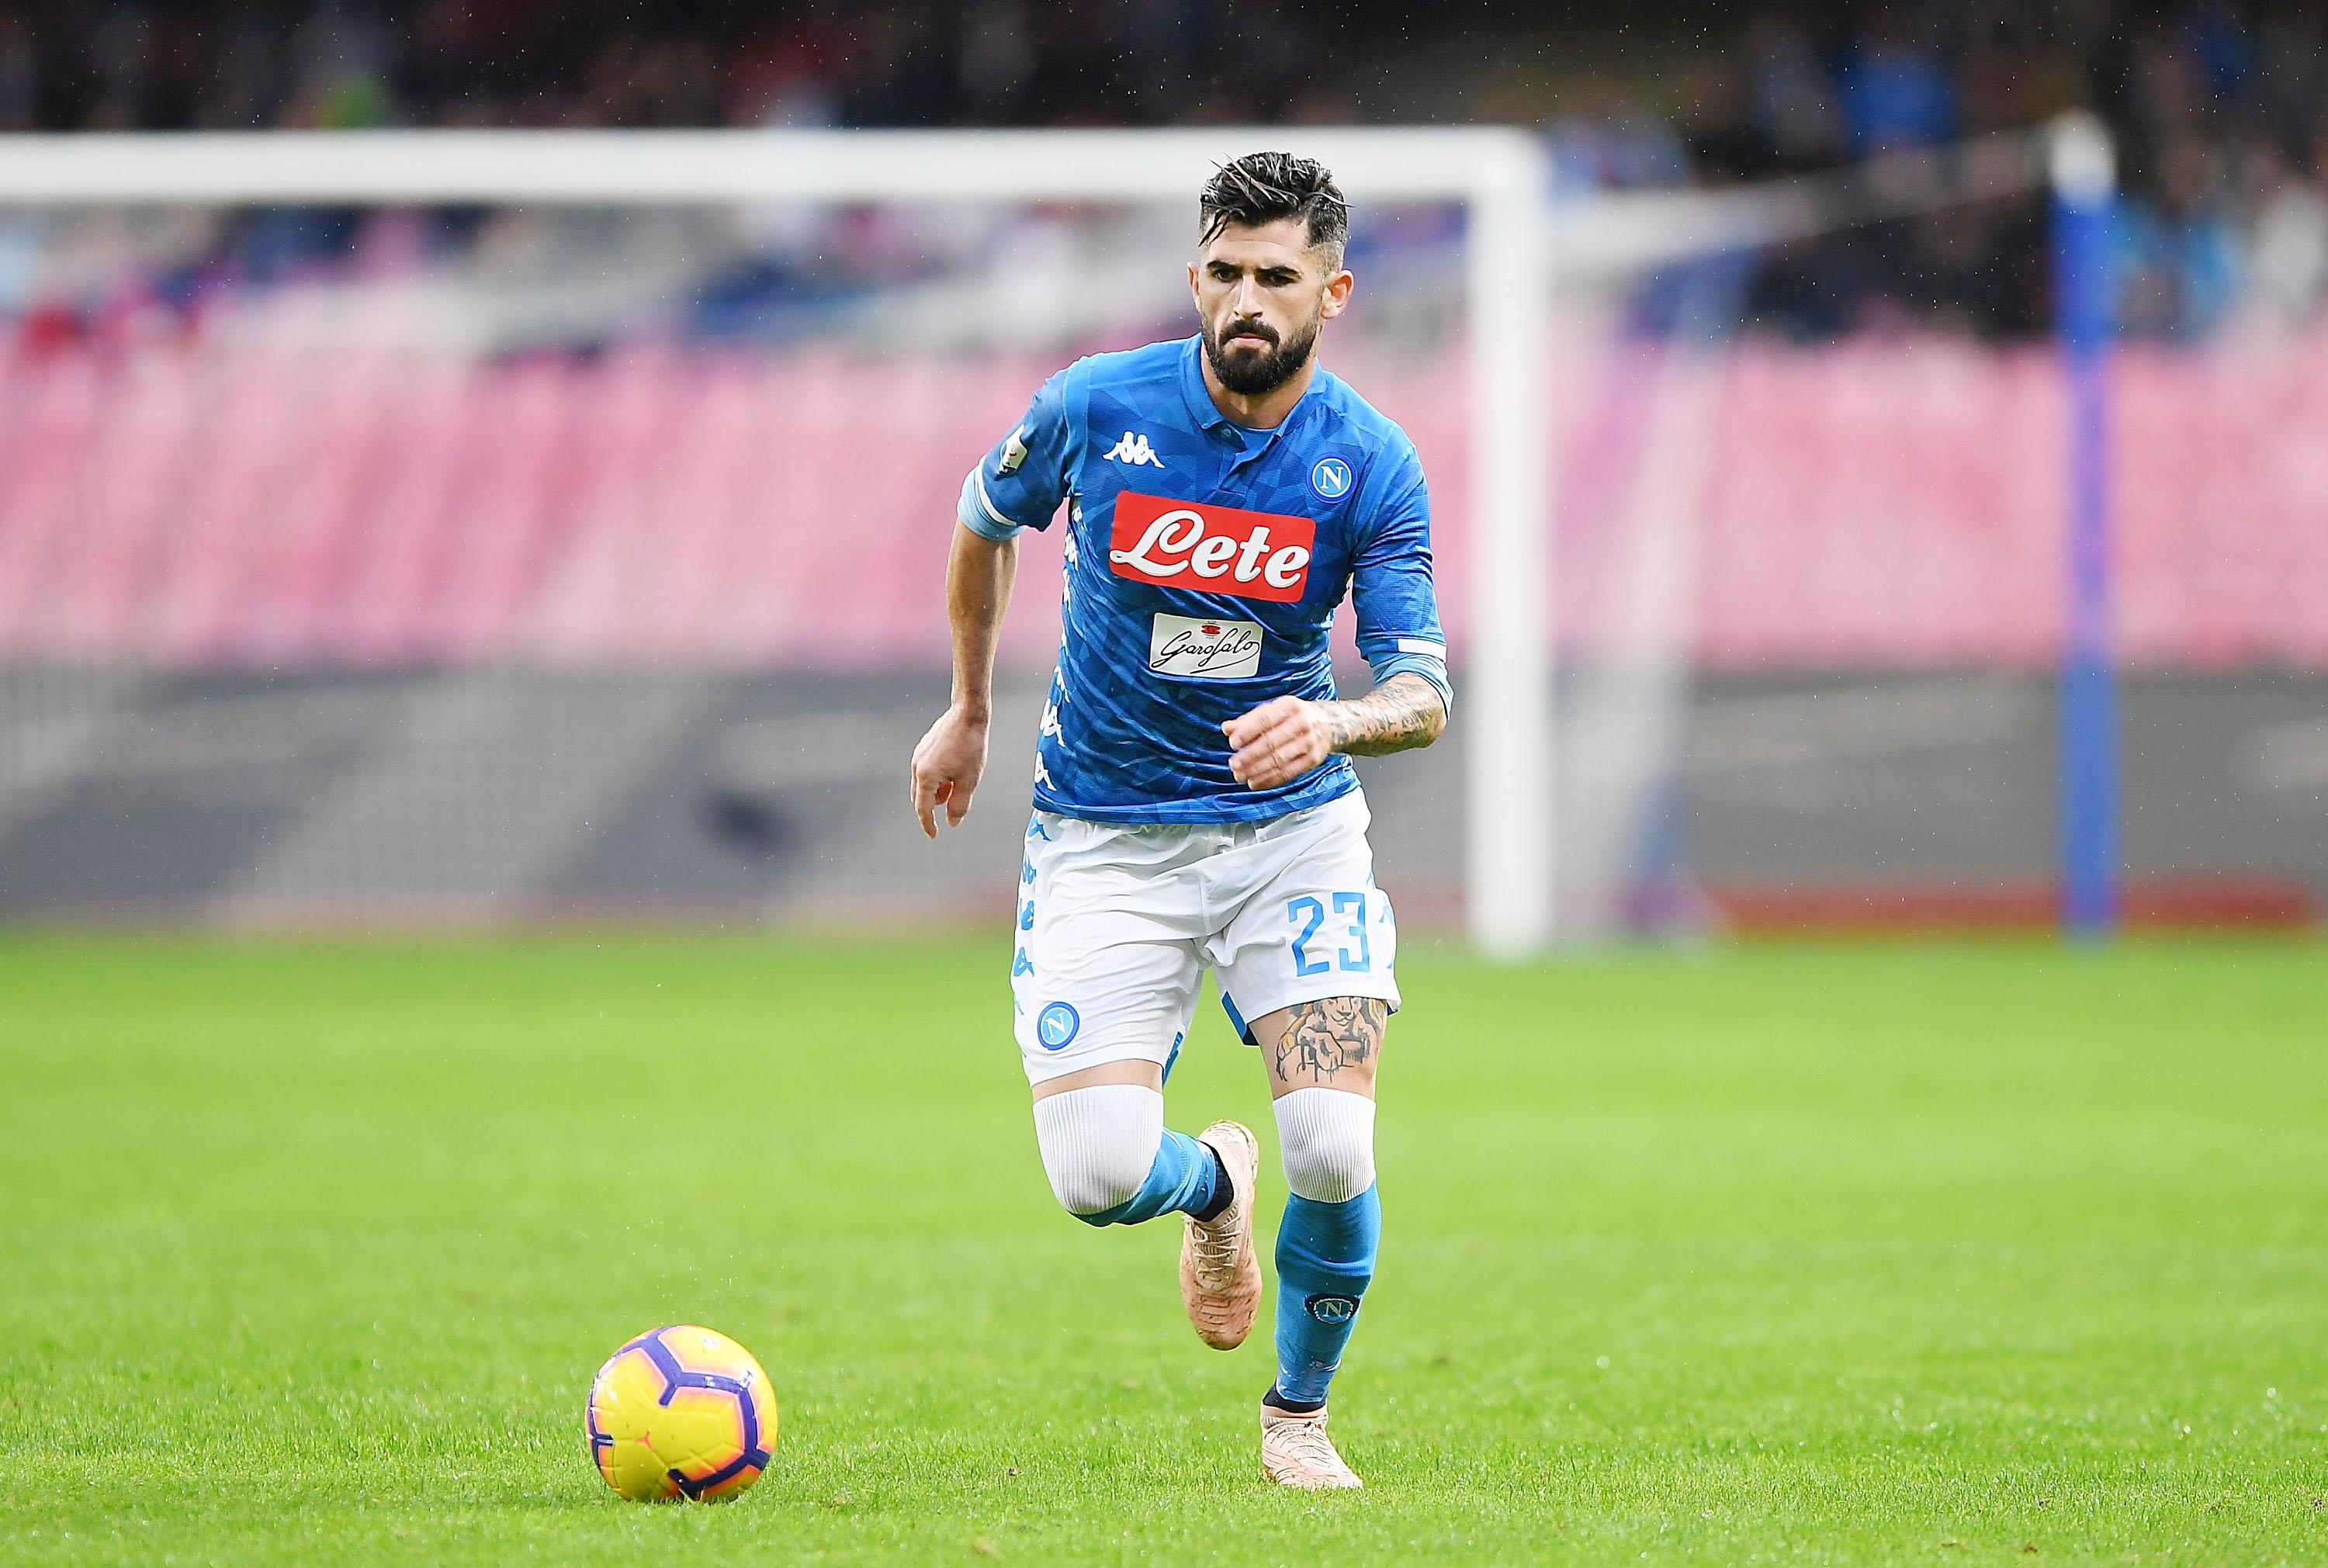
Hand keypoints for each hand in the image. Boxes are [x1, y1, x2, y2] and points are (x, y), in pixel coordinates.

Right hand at [911, 706, 988, 838]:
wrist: (968, 714)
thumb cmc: (970, 746)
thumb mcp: (969, 781)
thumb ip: (959, 805)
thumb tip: (951, 822)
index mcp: (926, 777)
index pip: (923, 809)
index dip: (929, 825)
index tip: (934, 835)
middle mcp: (917, 767)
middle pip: (921, 797)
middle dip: (936, 804)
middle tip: (954, 800)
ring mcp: (918, 756)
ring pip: (924, 784)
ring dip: (939, 790)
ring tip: (960, 780)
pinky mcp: (924, 748)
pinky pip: (926, 771)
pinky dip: (938, 778)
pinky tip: (955, 769)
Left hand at [1223, 696, 1331, 789]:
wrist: (1328, 724)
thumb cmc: (1294, 716)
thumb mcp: (1273, 710)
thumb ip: (1249, 720)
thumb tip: (1227, 728)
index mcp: (1290, 706)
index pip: (1265, 719)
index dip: (1247, 732)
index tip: (1233, 743)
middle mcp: (1302, 723)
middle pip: (1271, 742)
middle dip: (1249, 756)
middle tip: (1233, 764)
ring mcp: (1309, 742)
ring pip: (1279, 759)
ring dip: (1256, 770)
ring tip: (1241, 775)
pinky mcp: (1312, 759)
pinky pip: (1288, 772)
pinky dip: (1269, 779)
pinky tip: (1255, 782)